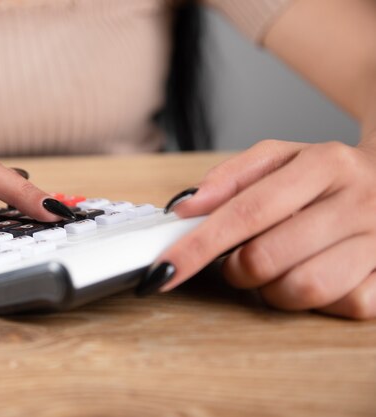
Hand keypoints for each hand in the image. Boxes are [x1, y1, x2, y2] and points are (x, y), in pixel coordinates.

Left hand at [139, 139, 375, 319]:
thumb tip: (185, 208)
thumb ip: (230, 178)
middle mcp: (359, 200)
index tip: (165, 269)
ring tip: (280, 267)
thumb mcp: (281, 159)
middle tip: (240, 260)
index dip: (198, 245)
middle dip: (237, 269)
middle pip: (267, 257)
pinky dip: (316, 301)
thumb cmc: (325, 177)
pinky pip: (341, 307)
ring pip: (302, 289)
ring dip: (273, 289)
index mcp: (325, 164)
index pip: (246, 211)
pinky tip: (315, 274)